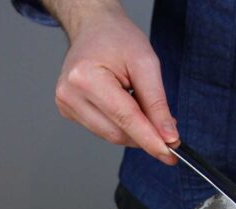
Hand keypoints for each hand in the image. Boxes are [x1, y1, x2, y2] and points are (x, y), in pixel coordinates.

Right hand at [50, 1, 177, 163]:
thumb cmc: (118, 39)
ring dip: (134, 130)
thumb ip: (157, 103)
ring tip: (140, 102)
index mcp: (85, 77)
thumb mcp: (146, 64)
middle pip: (117, 133)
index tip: (169, 154)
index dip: (150, 139)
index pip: (125, 119)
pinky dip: (121, 125)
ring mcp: (66, 105)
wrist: (93, 28)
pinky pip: (103, 130)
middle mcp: (70, 94)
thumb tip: (168, 137)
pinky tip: (125, 104)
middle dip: (145, 134)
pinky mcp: (69, 111)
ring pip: (111, 136)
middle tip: (167, 126)